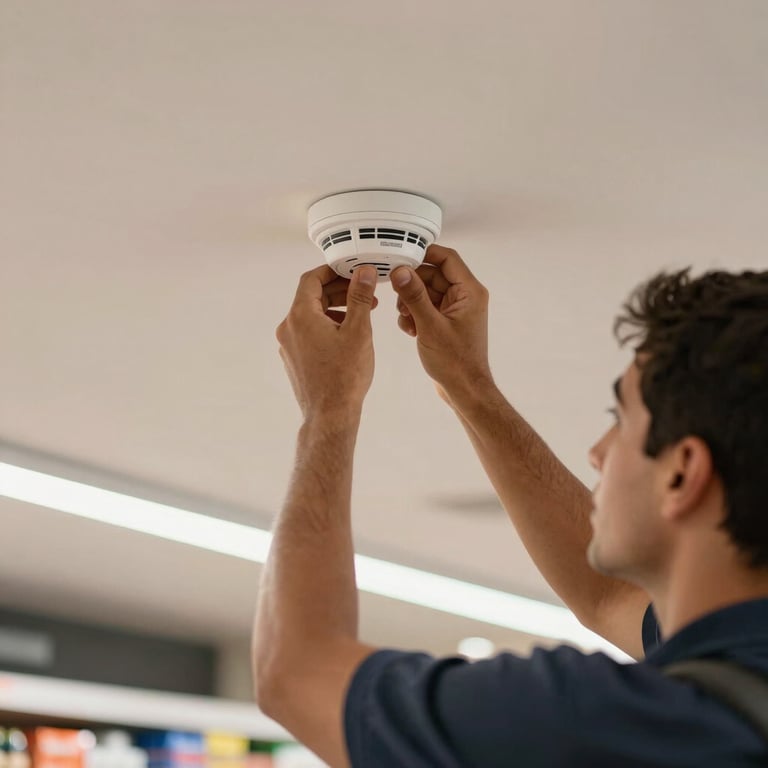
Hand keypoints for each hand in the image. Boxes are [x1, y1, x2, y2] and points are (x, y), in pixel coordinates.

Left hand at [277, 265, 377, 419]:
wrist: (330, 415)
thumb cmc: (344, 376)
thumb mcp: (358, 330)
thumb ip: (359, 297)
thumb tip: (362, 272)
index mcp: (300, 316)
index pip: (311, 279)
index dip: (332, 272)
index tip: (350, 270)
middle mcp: (288, 328)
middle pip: (311, 297)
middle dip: (339, 292)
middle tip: (364, 292)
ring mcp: (289, 345)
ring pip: (311, 316)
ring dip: (335, 309)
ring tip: (362, 314)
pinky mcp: (294, 359)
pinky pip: (309, 333)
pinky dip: (327, 326)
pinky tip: (348, 335)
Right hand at [390, 245, 492, 401]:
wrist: (464, 389)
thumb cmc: (456, 362)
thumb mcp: (430, 326)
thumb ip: (414, 296)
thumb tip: (401, 271)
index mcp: (470, 292)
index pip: (447, 258)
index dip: (425, 255)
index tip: (403, 257)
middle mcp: (465, 298)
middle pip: (433, 275)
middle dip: (413, 285)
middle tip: (399, 297)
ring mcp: (456, 310)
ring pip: (427, 292)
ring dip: (411, 302)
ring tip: (407, 319)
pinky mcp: (446, 322)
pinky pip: (427, 307)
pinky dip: (415, 315)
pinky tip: (411, 330)